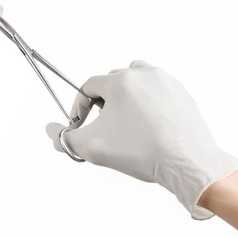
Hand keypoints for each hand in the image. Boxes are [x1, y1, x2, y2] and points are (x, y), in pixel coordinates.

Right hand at [46, 60, 237, 218]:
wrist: (187, 163)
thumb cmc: (142, 152)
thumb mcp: (92, 147)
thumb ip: (64, 138)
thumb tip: (51, 130)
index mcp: (121, 82)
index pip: (88, 86)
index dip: (78, 106)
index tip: (79, 123)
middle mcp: (144, 74)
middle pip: (112, 81)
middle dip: (103, 102)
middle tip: (103, 126)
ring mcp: (166, 83)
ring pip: (137, 81)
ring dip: (126, 97)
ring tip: (125, 122)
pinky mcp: (182, 94)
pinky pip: (157, 92)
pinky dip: (148, 104)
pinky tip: (148, 128)